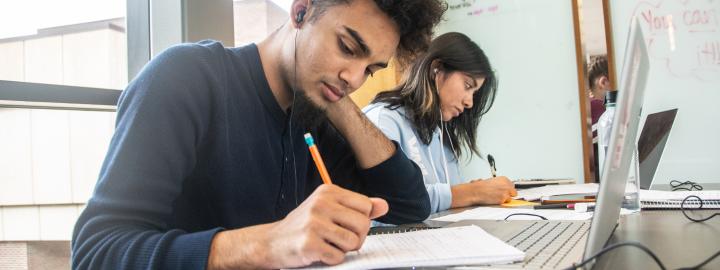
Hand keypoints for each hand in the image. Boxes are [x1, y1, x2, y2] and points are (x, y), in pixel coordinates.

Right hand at [207, 184, 388, 268]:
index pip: (366, 206)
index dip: (361, 221)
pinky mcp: (309, 244)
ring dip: (344, 249)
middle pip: (363, 224)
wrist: (272, 242)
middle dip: (356, 237)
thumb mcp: (330, 209)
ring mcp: (314, 223)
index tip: (346, 225)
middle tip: (339, 239)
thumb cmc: (304, 225)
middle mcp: (321, 203)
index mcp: (328, 191)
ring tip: (328, 244)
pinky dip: (331, 259)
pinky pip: (338, 257)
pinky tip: (319, 252)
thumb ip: (357, 207)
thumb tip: (383, 205)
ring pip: (354, 242)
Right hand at [472, 176, 517, 203]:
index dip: (507, 189)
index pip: (511, 185)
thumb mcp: (493, 182)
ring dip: (506, 198)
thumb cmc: (482, 187)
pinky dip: (502, 202)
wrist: (477, 191)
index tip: (504, 191)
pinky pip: (507, 202)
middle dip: (509, 194)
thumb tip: (504, 189)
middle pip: (514, 191)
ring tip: (497, 197)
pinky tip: (496, 200)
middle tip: (501, 195)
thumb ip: (500, 185)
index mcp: (504, 179)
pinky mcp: (504, 198)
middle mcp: (507, 184)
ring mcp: (506, 191)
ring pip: (511, 197)